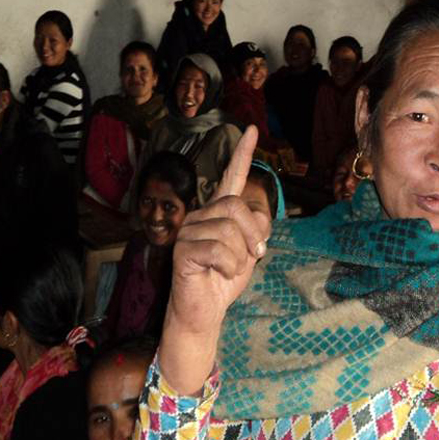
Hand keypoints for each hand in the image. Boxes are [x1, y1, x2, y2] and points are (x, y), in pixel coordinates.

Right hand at [159, 126, 270, 393]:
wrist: (205, 310)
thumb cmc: (224, 278)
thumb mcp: (249, 251)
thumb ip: (255, 229)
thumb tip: (256, 221)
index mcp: (219, 212)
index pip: (231, 177)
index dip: (242, 153)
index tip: (251, 129)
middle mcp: (201, 215)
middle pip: (236, 207)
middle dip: (252, 234)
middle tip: (252, 255)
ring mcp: (189, 230)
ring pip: (229, 230)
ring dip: (240, 256)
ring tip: (229, 268)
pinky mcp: (182, 249)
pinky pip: (219, 250)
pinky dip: (229, 266)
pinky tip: (218, 273)